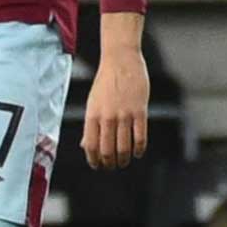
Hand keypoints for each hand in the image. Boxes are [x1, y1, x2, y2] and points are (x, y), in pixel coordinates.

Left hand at [82, 44, 149, 169]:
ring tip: (124, 162)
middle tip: (112, 166)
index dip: (94, 160)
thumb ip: (91, 125)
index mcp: (92, 115)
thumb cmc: (105, 82)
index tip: (97, 166)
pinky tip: (138, 152)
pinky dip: (139, 149)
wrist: (120, 60)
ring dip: (124, 159)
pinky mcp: (140, 111)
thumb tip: (85, 146)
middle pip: (107, 150)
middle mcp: (107, 117)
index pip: (91, 145)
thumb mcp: (93, 102)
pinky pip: (140, 137)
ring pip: (124, 147)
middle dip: (109, 163)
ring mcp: (124, 115)